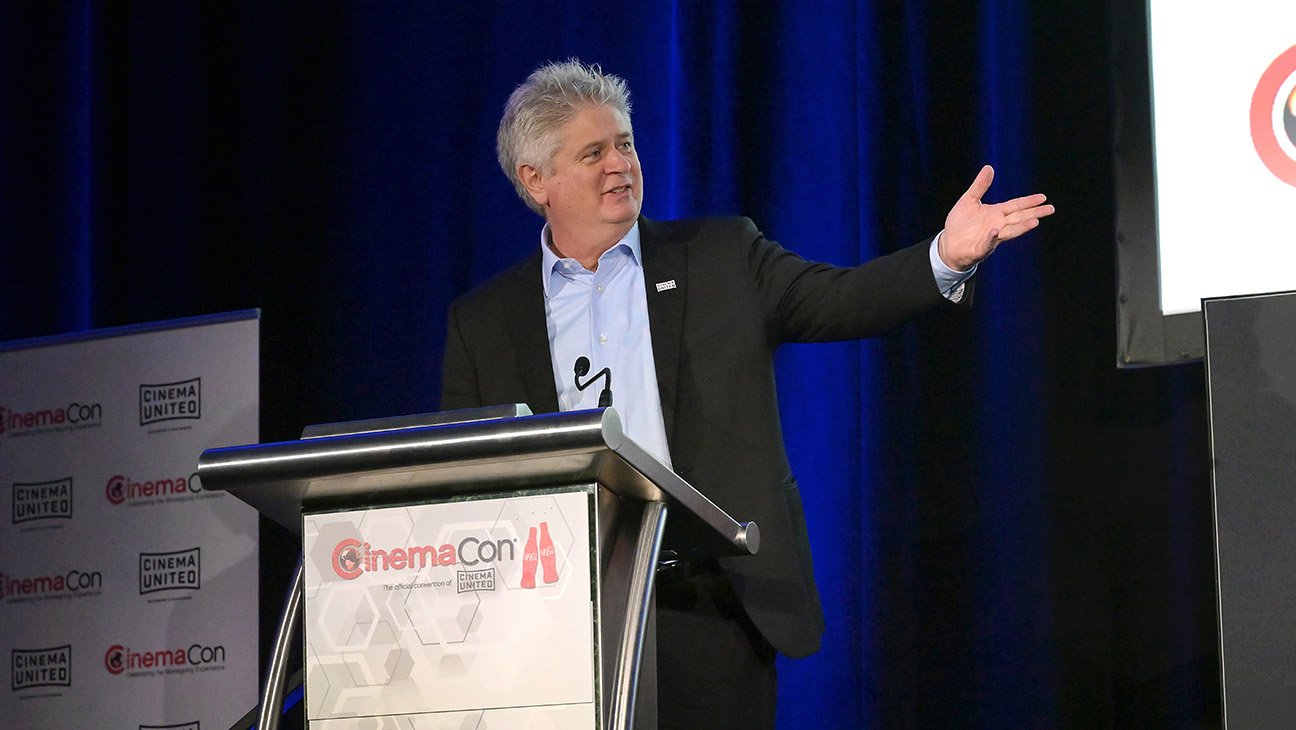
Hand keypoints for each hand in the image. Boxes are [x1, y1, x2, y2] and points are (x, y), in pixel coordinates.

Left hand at [939, 165, 1053, 270]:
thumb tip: (989, 167)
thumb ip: (980, 186)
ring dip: (1021, 227)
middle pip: (1019, 217)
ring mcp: (991, 237)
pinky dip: (992, 238)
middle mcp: (998, 224)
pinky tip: (996, 232)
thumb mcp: (969, 200)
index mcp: (996, 213)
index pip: (1016, 205)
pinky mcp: (981, 248)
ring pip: (1010, 231)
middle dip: (1034, 213)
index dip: (1029, 201)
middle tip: (1050, 209)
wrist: (948, 244)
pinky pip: (988, 243)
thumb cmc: (960, 224)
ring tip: (1035, 222)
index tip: (1043, 197)